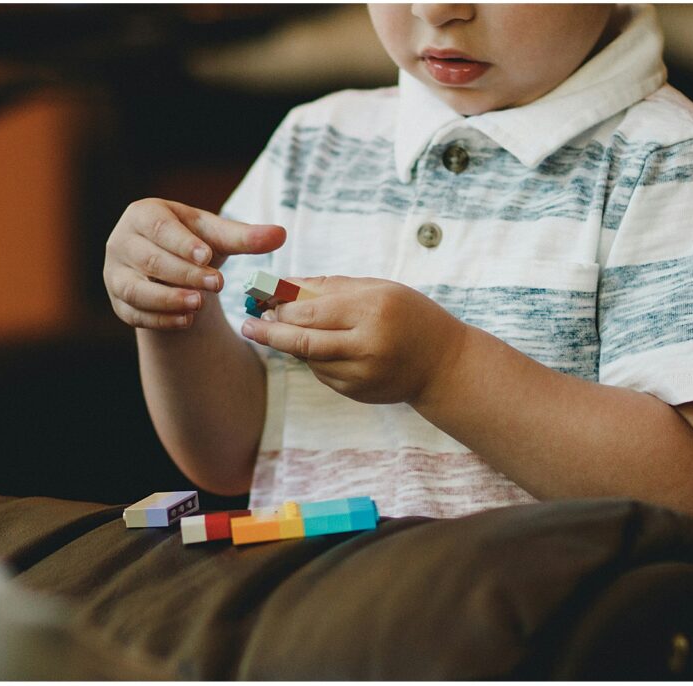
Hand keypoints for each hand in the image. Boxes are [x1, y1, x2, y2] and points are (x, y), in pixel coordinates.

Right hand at [103, 198, 284, 329]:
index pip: (159, 228)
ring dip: (167, 299)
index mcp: (144, 215)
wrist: (172, 269)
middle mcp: (122, 242)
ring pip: (135, 289)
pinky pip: (134, 313)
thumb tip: (281, 234)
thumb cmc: (194, 243)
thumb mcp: (218, 237)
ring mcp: (114, 274)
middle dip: (183, 273)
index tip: (207, 255)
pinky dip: (160, 319)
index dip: (182, 242)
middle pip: (149, 259)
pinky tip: (186, 321)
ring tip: (198, 305)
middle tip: (216, 284)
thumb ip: (246, 237)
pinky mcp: (118, 302)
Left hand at [240, 276, 468, 404]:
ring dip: (290, 344)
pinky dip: (313, 359)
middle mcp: (367, 345)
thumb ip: (330, 286)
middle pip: (302, 341)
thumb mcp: (377, 289)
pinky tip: (318, 346)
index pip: (311, 310)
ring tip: (279, 329)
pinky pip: (322, 373)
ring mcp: (362, 374)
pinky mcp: (357, 393)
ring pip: (308, 359)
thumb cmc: (409, 316)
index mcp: (373, 310)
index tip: (260, 298)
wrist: (443, 365)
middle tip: (249, 324)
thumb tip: (283, 285)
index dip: (281, 306)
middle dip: (270, 332)